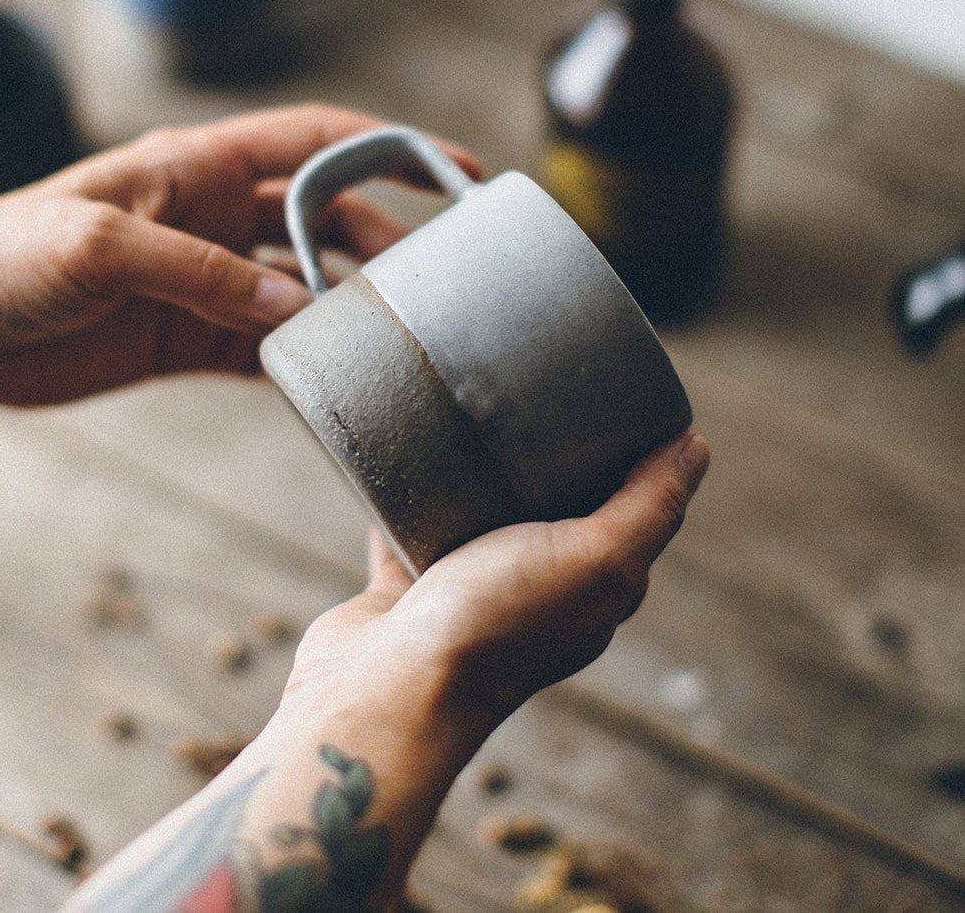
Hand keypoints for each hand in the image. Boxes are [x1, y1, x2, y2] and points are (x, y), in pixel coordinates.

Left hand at [0, 104, 480, 404]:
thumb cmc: (3, 256)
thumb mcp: (103, 248)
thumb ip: (205, 274)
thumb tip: (293, 310)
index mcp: (200, 168)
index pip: (318, 141)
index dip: (389, 150)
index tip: (453, 172)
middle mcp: (213, 215)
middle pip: (323, 220)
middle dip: (380, 244)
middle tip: (430, 286)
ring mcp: (204, 277)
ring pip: (300, 285)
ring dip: (343, 308)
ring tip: (389, 338)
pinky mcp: (187, 333)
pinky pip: (262, 344)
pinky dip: (297, 359)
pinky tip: (329, 380)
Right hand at [283, 431, 709, 733]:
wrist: (386, 690)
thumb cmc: (496, 622)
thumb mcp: (593, 558)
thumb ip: (648, 507)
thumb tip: (697, 447)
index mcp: (593, 589)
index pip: (633, 514)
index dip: (637, 458)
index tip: (620, 397)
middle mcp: (537, 593)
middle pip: (558, 512)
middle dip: (558, 458)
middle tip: (545, 393)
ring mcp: (470, 593)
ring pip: (484, 520)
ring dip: (483, 478)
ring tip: (477, 415)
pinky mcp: (409, 590)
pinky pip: (416, 530)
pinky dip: (415, 496)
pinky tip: (406, 450)